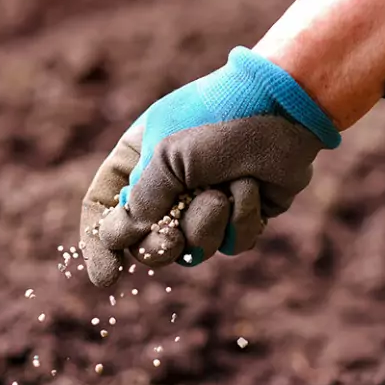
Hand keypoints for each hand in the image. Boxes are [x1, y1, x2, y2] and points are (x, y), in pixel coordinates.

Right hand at [79, 47, 339, 286]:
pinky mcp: (242, 215)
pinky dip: (242, 218)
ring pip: (193, 249)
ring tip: (224, 190)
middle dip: (159, 247)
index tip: (106, 277)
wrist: (285, 107)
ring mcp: (206, 202)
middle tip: (170, 241)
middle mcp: (169, 185)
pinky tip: (252, 187)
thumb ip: (142, 199)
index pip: (103, 208)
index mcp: (138, 160)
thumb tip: (125, 237)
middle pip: (146, 242)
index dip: (100, 244)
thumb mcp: (167, 154)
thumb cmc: (219, 118)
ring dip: (207, 223)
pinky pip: (232, 244)